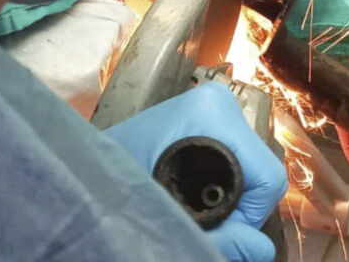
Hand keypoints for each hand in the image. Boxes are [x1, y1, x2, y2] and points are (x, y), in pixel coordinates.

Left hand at [106, 82, 286, 261]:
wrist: (82, 166)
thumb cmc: (112, 179)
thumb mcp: (168, 214)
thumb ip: (218, 237)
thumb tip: (261, 248)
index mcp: (212, 111)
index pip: (266, 177)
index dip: (248, 214)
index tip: (217, 228)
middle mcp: (217, 100)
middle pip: (258, 171)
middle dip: (236, 203)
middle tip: (197, 218)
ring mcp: (211, 105)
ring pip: (248, 168)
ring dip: (227, 194)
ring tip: (188, 204)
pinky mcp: (204, 117)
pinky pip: (233, 159)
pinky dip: (219, 183)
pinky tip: (191, 192)